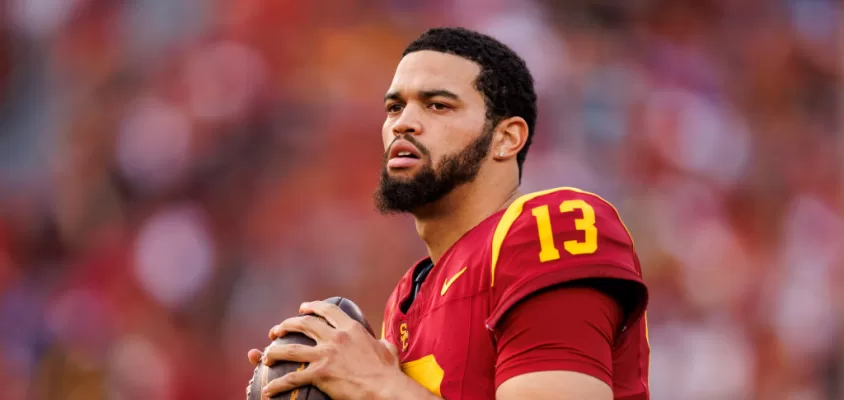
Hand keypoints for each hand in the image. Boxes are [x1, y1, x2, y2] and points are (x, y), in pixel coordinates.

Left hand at [246, 301, 402, 399]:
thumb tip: (382, 343)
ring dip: (274, 351)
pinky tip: (269, 389)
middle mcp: (336, 337)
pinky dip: (278, 384)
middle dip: (287, 325)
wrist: (386, 388)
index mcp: (351, 329)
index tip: (302, 308)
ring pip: (291, 349)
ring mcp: (326, 355)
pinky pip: (292, 378)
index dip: (312, 307)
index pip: (327, 310)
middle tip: (277, 330)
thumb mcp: (387, 350)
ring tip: (265, 355)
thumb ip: (380, 343)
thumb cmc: (389, 372)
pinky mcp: (320, 374)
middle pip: (304, 324)